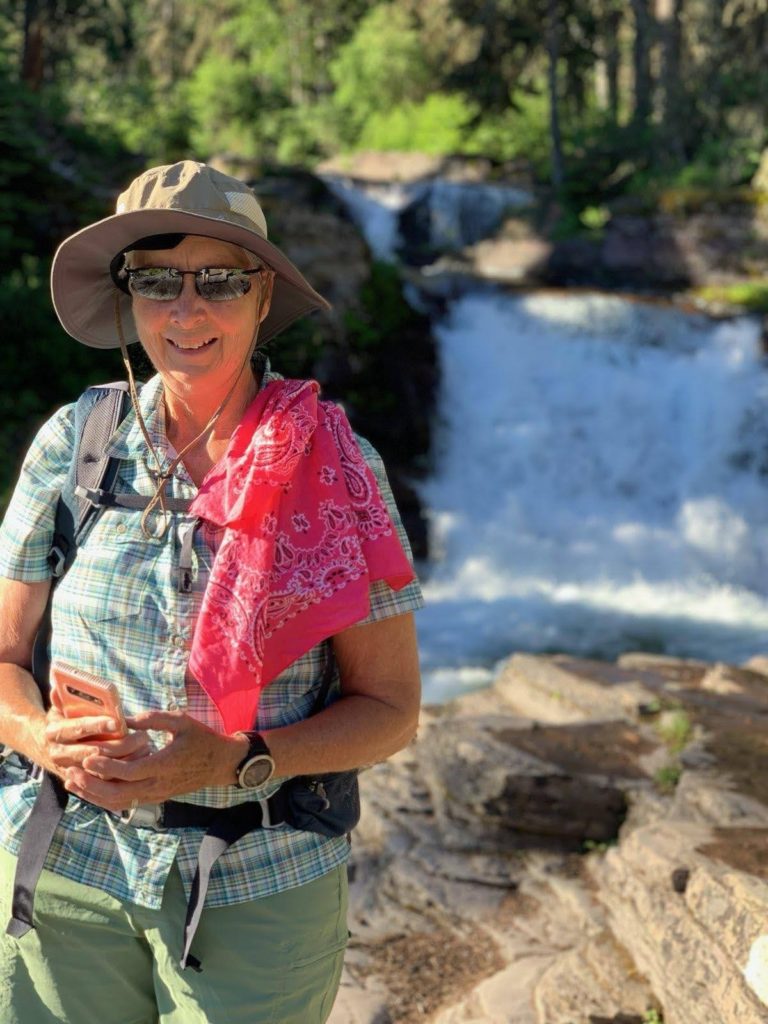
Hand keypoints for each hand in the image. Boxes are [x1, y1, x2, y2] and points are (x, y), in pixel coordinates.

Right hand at [42, 706, 149, 780]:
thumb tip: (58, 687)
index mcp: (54, 733)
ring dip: (127, 759)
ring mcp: (72, 770)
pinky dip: (125, 772)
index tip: (118, 722)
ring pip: (103, 770)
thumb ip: (62, 699)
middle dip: (120, 745)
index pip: (78, 728)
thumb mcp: (60, 709)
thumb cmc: (64, 721)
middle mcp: (59, 754)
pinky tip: (141, 758)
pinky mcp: (84, 781)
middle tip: (143, 737)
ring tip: (146, 746)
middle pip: (94, 752)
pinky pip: (107, 781)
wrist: (47, 748)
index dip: (97, 725)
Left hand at [63, 710, 246, 812]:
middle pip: (117, 793)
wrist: (221, 763)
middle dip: (91, 785)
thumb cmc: (202, 738)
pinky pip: (126, 803)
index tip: (87, 757)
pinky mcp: (156, 797)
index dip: (105, 767)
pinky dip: (105, 799)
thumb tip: (124, 719)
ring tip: (73, 784)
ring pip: (119, 803)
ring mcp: (156, 794)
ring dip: (94, 795)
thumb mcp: (180, 721)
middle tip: (70, 772)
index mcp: (164, 765)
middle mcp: (158, 784)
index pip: (128, 772)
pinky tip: (91, 789)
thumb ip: (152, 719)